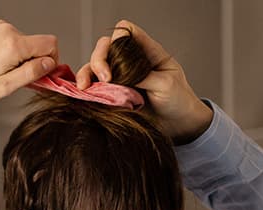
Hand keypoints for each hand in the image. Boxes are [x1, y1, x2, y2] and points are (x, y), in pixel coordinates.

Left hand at [0, 19, 57, 110]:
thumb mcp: (5, 87)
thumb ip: (31, 74)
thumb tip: (49, 64)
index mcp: (13, 44)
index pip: (50, 43)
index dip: (52, 60)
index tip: (43, 72)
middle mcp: (5, 30)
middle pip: (34, 43)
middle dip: (30, 60)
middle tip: (13, 78)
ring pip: (19, 40)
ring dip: (15, 56)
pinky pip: (4, 37)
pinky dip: (3, 50)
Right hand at [75, 20, 212, 143]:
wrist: (176, 124)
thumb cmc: (177, 100)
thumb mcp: (165, 83)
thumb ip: (141, 75)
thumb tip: (117, 73)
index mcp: (146, 51)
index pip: (126, 32)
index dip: (117, 38)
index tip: (117, 57)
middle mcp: (129, 61)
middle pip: (104, 47)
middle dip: (99, 60)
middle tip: (105, 79)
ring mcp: (118, 78)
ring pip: (93, 66)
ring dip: (87, 74)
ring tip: (86, 88)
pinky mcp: (110, 94)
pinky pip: (92, 87)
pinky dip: (85, 89)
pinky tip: (84, 94)